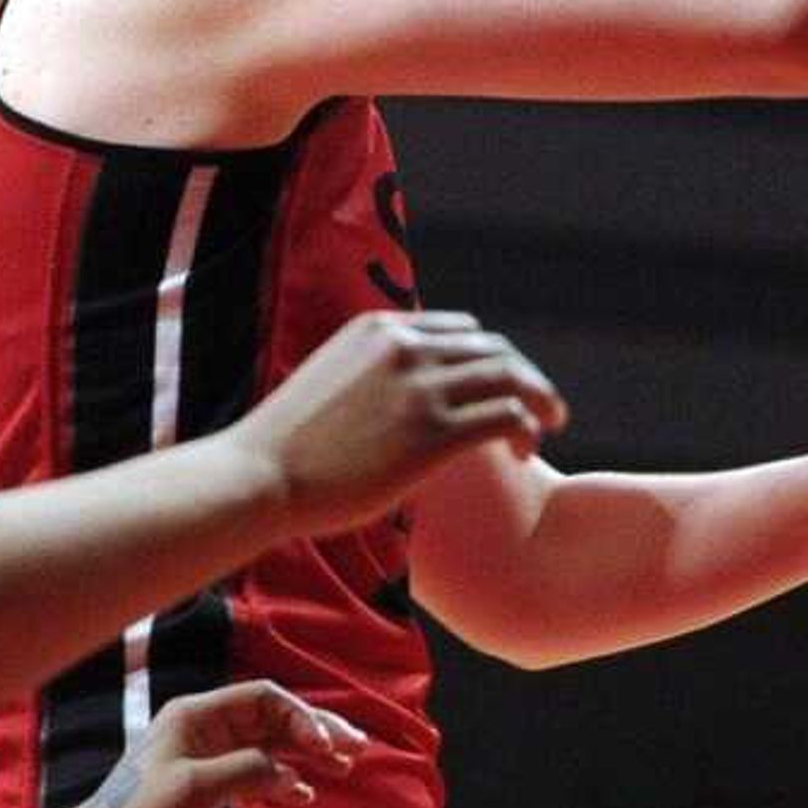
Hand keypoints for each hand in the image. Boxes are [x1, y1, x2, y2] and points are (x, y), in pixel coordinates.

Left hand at [73, 680, 364, 807]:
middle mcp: (204, 730)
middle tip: (357, 748)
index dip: (303, 719)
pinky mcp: (207, 789)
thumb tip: (293, 774)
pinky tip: (304, 796)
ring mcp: (207, 759)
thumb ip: (250, 770)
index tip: (327, 749)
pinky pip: (258, 774)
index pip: (266, 700)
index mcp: (196, 715)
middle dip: (316, 731)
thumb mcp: (196, 788)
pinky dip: (285, 781)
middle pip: (274, 719)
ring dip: (307, 756)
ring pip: (270, 747)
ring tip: (344, 768)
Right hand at [236, 310, 566, 537]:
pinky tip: (522, 455)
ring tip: (547, 430)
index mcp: (380, 330)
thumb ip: (373, 378)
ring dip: (539, 402)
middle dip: (527, 379)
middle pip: (495, 349)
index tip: (501, 391)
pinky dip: (526, 429)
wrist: (259, 477)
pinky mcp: (432, 432)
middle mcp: (405, 347)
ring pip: (510, 377)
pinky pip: (506, 415)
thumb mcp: (332, 386)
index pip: (462, 330)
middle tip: (544, 411)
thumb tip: (399, 402)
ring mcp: (420, 387)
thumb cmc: (288, 448)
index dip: (492, 360)